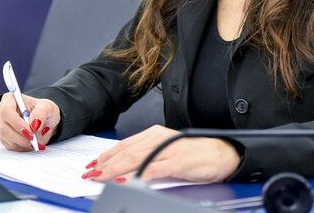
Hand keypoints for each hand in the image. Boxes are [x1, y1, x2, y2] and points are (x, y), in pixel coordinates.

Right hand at [0, 92, 59, 150]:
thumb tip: (34, 123)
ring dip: (23, 142)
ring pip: (6, 138)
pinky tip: (31, 142)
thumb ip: (41, 113)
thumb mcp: (47, 107)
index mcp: (10, 99)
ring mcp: (1, 125)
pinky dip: (22, 146)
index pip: (6, 111)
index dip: (16, 123)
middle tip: (34, 140)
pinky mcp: (3, 137)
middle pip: (4, 127)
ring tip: (37, 141)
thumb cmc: (43, 111)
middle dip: (21, 137)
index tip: (29, 132)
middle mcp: (1, 111)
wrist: (44, 122)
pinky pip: (10, 145)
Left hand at [83, 125, 240, 182]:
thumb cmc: (197, 155)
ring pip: (135, 158)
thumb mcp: (167, 153)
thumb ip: (149, 158)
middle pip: (125, 151)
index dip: (106, 155)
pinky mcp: (177, 161)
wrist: (224, 154)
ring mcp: (168, 149)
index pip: (124, 145)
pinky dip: (137, 175)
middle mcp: (158, 138)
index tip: (92, 165)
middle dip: (105, 163)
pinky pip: (153, 168)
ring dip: (115, 169)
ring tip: (100, 176)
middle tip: (89, 173)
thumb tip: (125, 170)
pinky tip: (126, 180)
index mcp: (154, 134)